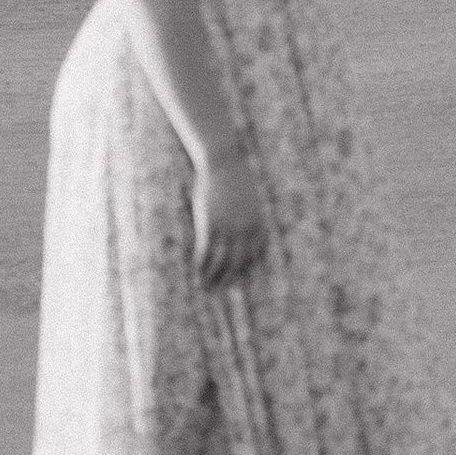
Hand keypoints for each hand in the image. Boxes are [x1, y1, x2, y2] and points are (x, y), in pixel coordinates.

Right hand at [194, 146, 269, 289]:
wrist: (225, 162)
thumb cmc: (235, 178)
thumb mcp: (248, 200)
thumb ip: (248, 217)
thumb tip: (242, 232)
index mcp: (258, 223)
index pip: (255, 255)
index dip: (245, 270)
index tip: (237, 280)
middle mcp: (246, 230)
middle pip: (239, 263)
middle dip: (229, 280)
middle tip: (219, 292)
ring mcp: (229, 229)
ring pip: (222, 262)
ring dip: (213, 278)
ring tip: (205, 289)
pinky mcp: (212, 225)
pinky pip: (207, 252)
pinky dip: (202, 265)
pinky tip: (196, 273)